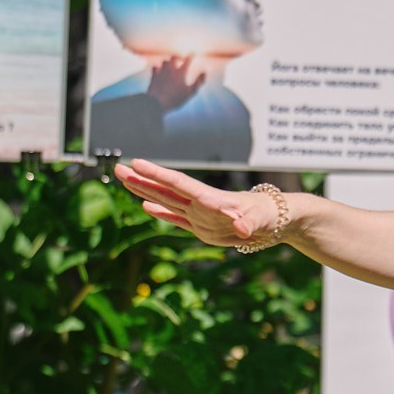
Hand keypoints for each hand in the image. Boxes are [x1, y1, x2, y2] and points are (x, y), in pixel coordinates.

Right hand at [114, 160, 287, 248]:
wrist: (276, 220)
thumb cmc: (270, 216)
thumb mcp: (261, 220)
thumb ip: (248, 224)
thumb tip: (242, 229)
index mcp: (211, 200)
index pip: (179, 184)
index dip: (158, 175)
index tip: (137, 164)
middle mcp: (201, 205)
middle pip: (166, 189)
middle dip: (142, 179)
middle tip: (117, 167)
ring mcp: (200, 215)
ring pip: (167, 200)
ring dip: (146, 190)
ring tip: (124, 179)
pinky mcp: (202, 227)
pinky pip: (177, 218)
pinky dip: (161, 212)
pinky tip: (146, 205)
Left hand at [145, 58, 202, 114]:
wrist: (157, 102)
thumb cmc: (176, 99)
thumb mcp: (191, 92)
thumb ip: (199, 81)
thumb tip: (205, 71)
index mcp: (181, 72)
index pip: (188, 60)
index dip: (191, 55)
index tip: (193, 53)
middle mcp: (171, 69)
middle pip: (174, 57)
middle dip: (178, 57)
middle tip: (181, 60)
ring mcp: (161, 71)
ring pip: (165, 61)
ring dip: (169, 63)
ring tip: (171, 67)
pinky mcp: (154, 75)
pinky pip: (155, 67)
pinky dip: (158, 68)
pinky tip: (159, 70)